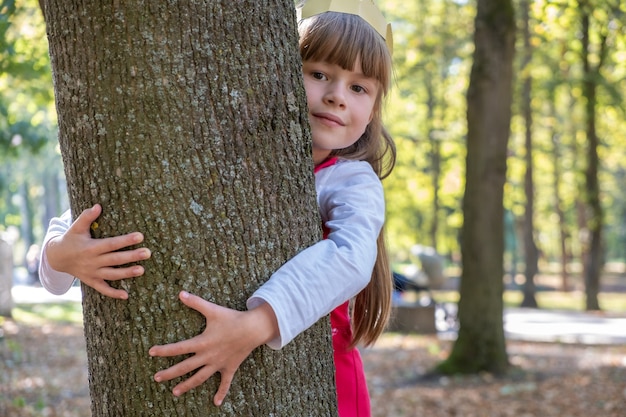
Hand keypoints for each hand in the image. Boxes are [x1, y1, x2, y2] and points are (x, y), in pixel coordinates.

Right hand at [46, 204, 150, 298]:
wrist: (56, 258)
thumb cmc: (71, 239)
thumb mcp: (76, 227)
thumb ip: (86, 217)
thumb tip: (98, 206)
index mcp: (91, 247)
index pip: (111, 244)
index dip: (125, 240)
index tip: (140, 236)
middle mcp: (92, 261)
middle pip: (115, 259)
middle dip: (132, 256)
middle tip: (148, 253)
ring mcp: (92, 273)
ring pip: (112, 274)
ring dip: (127, 273)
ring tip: (141, 270)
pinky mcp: (91, 281)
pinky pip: (103, 289)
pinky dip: (113, 293)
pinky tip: (126, 295)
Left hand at [149, 291, 278, 406]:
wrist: (253, 328)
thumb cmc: (232, 318)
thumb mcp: (213, 310)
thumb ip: (196, 302)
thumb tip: (180, 293)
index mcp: (202, 342)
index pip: (179, 348)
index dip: (164, 350)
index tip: (151, 353)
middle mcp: (208, 356)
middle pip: (185, 367)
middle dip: (169, 373)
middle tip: (156, 378)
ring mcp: (218, 364)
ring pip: (200, 378)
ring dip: (187, 386)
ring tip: (174, 392)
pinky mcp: (229, 368)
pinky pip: (225, 383)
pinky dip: (221, 393)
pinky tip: (216, 403)